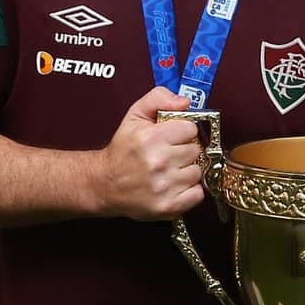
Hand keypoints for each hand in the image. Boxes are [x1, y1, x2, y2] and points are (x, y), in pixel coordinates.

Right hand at [97, 85, 203, 219]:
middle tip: (169, 155)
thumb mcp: (135, 115)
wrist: (105, 184)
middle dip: (184, 151)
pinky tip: (174, 185)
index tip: (172, 137)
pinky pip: (198, 193)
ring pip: (198, 172)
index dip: (182, 132)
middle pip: (196, 150)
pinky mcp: (169, 206)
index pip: (191, 128)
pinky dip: (190, 191)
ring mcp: (165, 186)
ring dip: (187, 171)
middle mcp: (158, 162)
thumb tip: (186, 102)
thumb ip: (159, 98)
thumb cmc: (123, 150)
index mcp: (151, 138)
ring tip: (170, 171)